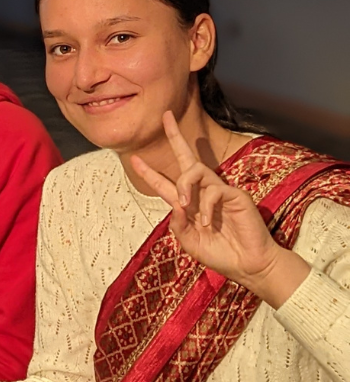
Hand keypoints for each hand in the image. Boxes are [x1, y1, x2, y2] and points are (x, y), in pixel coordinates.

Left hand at [131, 111, 307, 303]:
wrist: (247, 265)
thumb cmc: (220, 254)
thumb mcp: (190, 242)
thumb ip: (178, 225)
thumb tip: (174, 203)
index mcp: (188, 204)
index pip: (166, 184)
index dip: (150, 172)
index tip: (134, 158)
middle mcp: (203, 192)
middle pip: (187, 158)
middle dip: (175, 136)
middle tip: (165, 116)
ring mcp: (220, 191)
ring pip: (196, 170)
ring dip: (186, 186)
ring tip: (186, 205)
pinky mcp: (235, 195)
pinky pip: (214, 190)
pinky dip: (206, 206)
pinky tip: (207, 222)